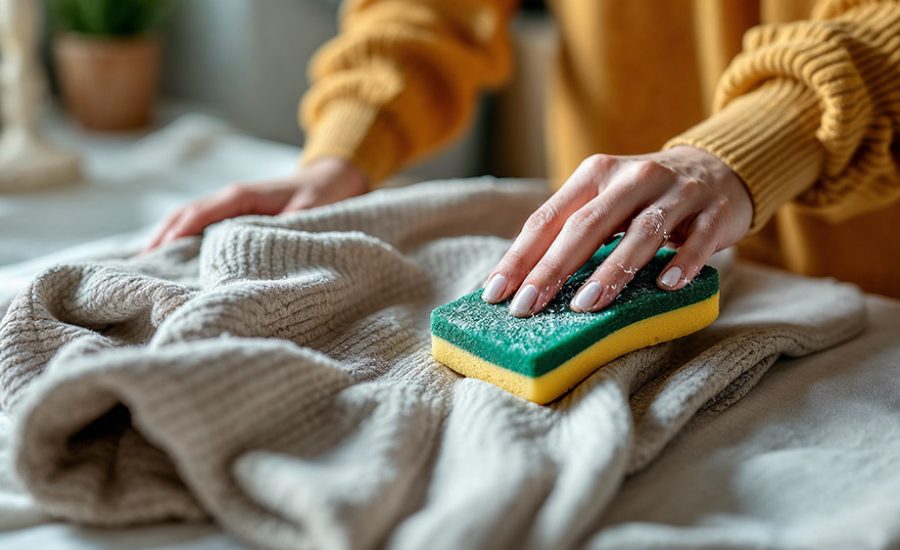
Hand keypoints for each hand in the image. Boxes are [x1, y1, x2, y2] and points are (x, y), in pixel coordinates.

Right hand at [143, 157, 369, 251]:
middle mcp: (231, 197)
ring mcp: (231, 204)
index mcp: (242, 196)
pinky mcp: (236, 212)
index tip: (159, 254)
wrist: (334, 177)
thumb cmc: (323, 195)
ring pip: (188, 218)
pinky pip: (201, 223)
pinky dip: (182, 236)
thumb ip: (287, 228)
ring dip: (167, 237)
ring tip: (146, 264)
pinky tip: (172, 255)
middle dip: (162, 238)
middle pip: (185, 215)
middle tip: (141, 266)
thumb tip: (263, 250)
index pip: (201, 214)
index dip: (179, 234)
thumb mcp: (310, 211)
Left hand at [481, 146, 751, 316]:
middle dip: (553, 268)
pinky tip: (665, 286)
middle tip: (529, 306)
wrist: (717, 170)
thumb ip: (569, 230)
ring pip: (641, 231)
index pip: (548, 218)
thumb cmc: (644, 199)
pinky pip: (698, 239)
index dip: (520, 257)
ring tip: (586, 305)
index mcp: (595, 174)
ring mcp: (675, 192)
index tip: (496, 294)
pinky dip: (683, 262)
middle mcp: (631, 177)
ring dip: (612, 270)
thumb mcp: (604, 201)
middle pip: (586, 225)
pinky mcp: (713, 210)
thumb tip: (520, 281)